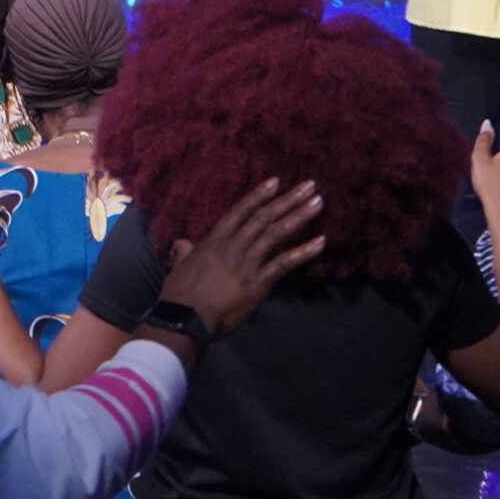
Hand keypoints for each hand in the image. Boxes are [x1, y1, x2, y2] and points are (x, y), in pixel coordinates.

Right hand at [153, 177, 325, 337]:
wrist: (185, 317)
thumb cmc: (180, 293)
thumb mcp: (180, 266)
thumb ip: (185, 251)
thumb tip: (183, 243)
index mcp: (214, 240)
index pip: (239, 211)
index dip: (258, 195)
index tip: (276, 181)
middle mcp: (232, 246)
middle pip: (263, 218)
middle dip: (287, 200)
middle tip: (309, 186)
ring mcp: (246, 263)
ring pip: (275, 234)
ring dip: (298, 217)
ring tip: (318, 204)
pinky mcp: (257, 283)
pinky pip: (283, 264)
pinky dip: (302, 252)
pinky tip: (319, 242)